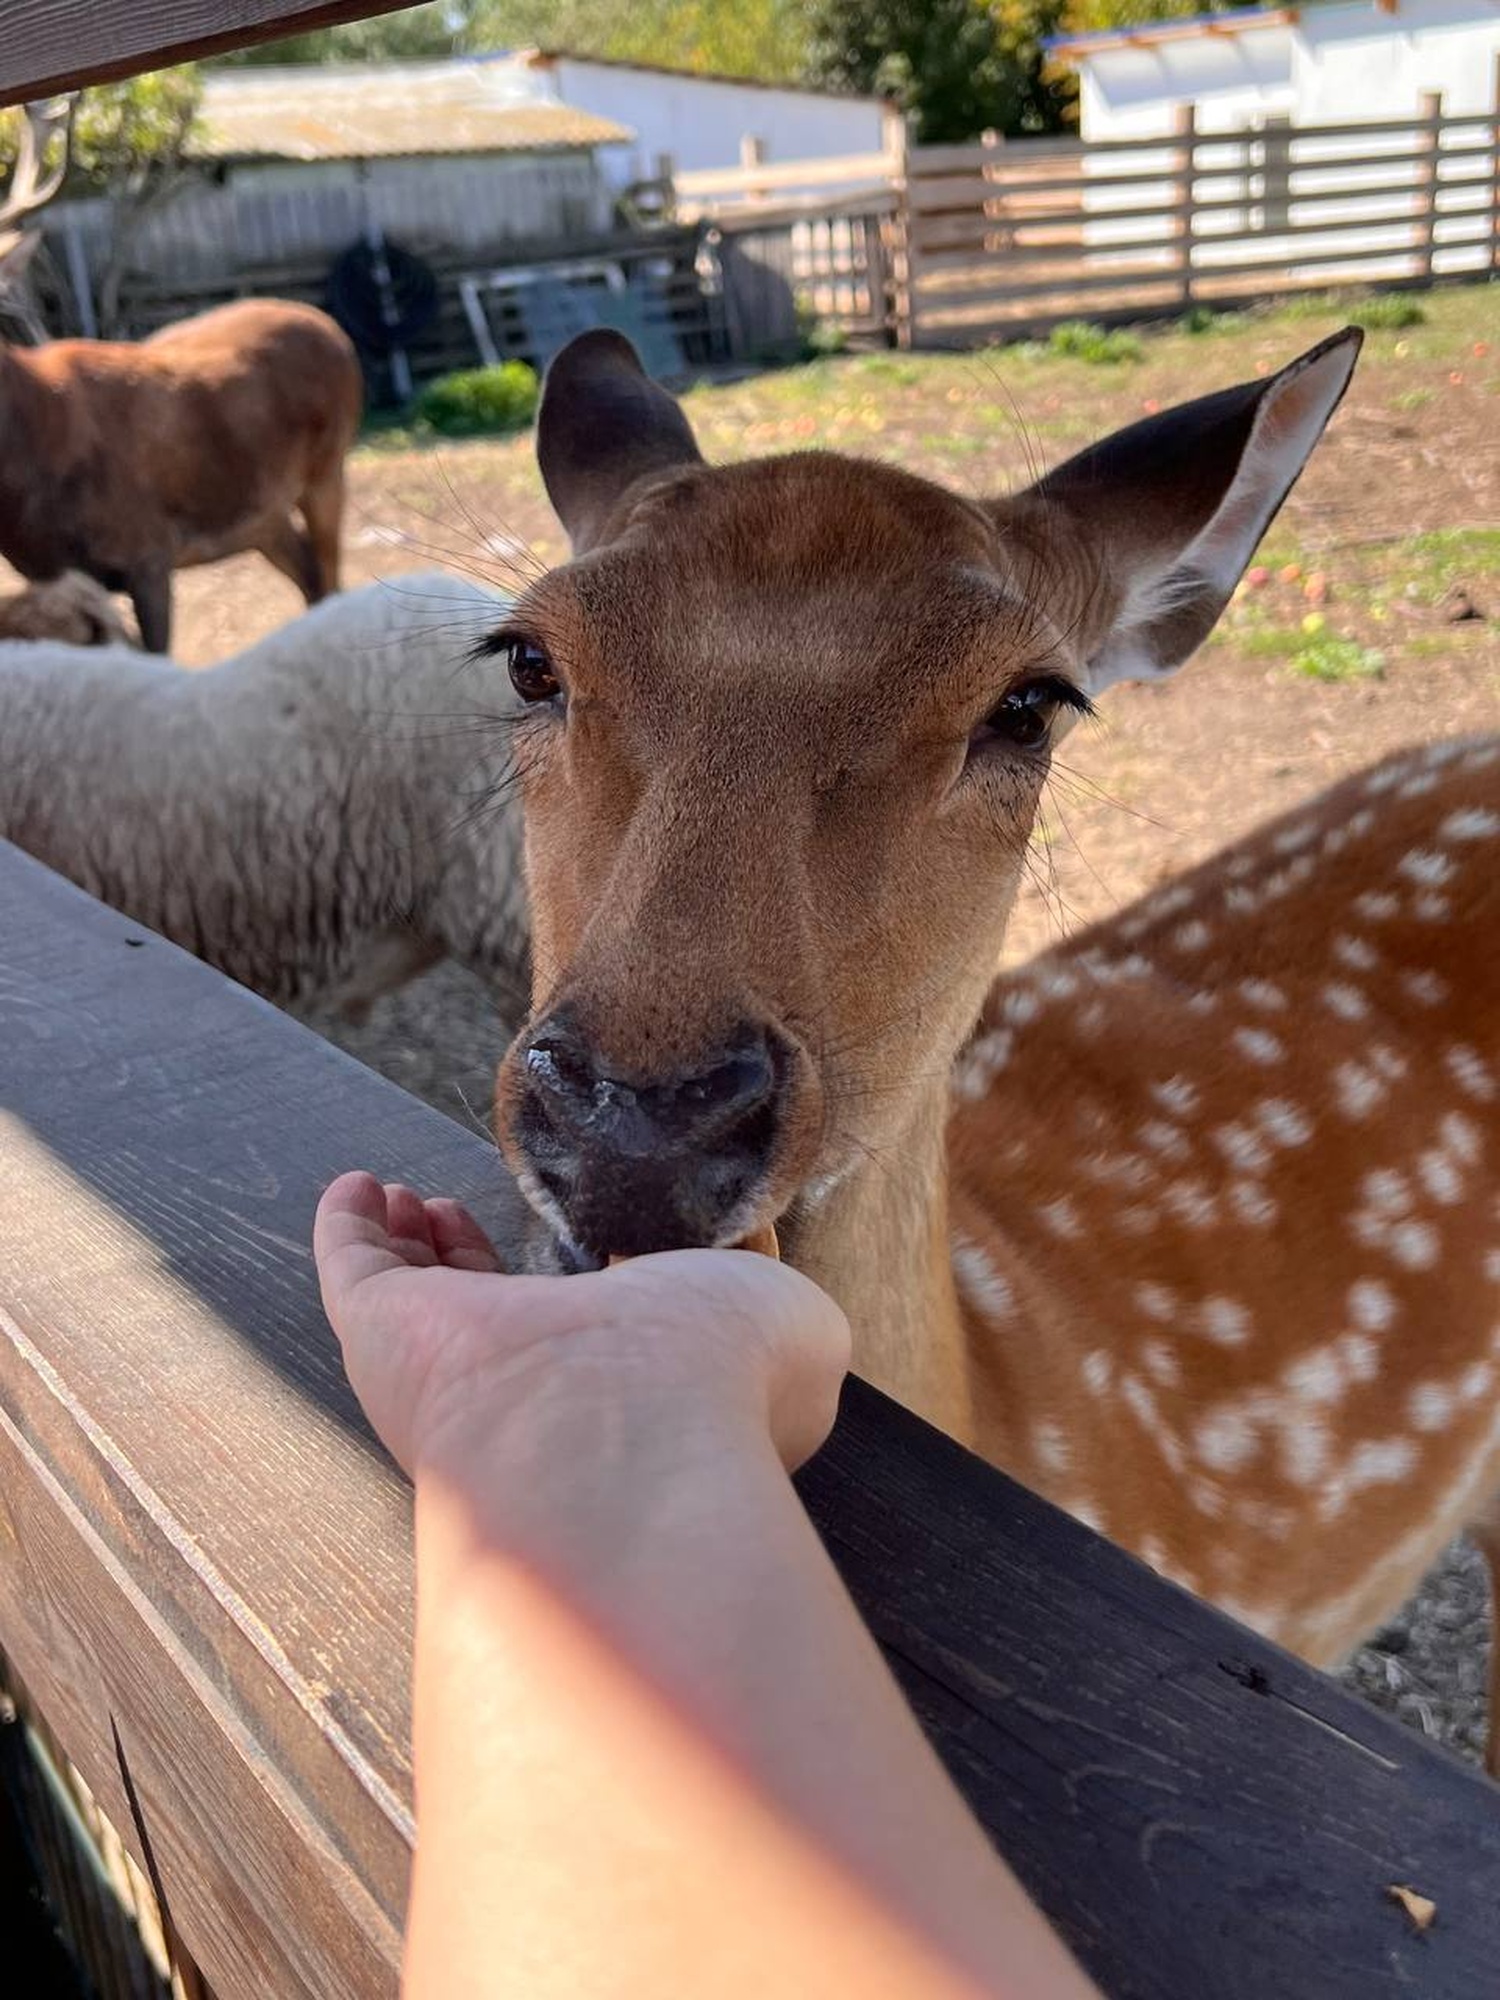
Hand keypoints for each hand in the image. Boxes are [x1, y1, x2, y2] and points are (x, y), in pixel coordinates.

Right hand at [314, 1171, 849, 1479]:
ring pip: (413, 1300)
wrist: (618, 1435)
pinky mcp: (383, 1333)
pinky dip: (345, 1225)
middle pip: (483, 1318)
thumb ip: (769, 1284)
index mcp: (625, 1388)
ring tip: (402, 1199)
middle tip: (450, 1213)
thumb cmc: (717, 1382)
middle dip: (466, 1264)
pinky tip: (353, 1186)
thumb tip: (751, 1252)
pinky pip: (352, 1269)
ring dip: (405, 1244)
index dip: (576, 1282)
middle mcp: (531, 1388)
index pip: (587, 1334)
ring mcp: (450, 1366)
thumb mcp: (787, 1317)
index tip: (577, 1239)